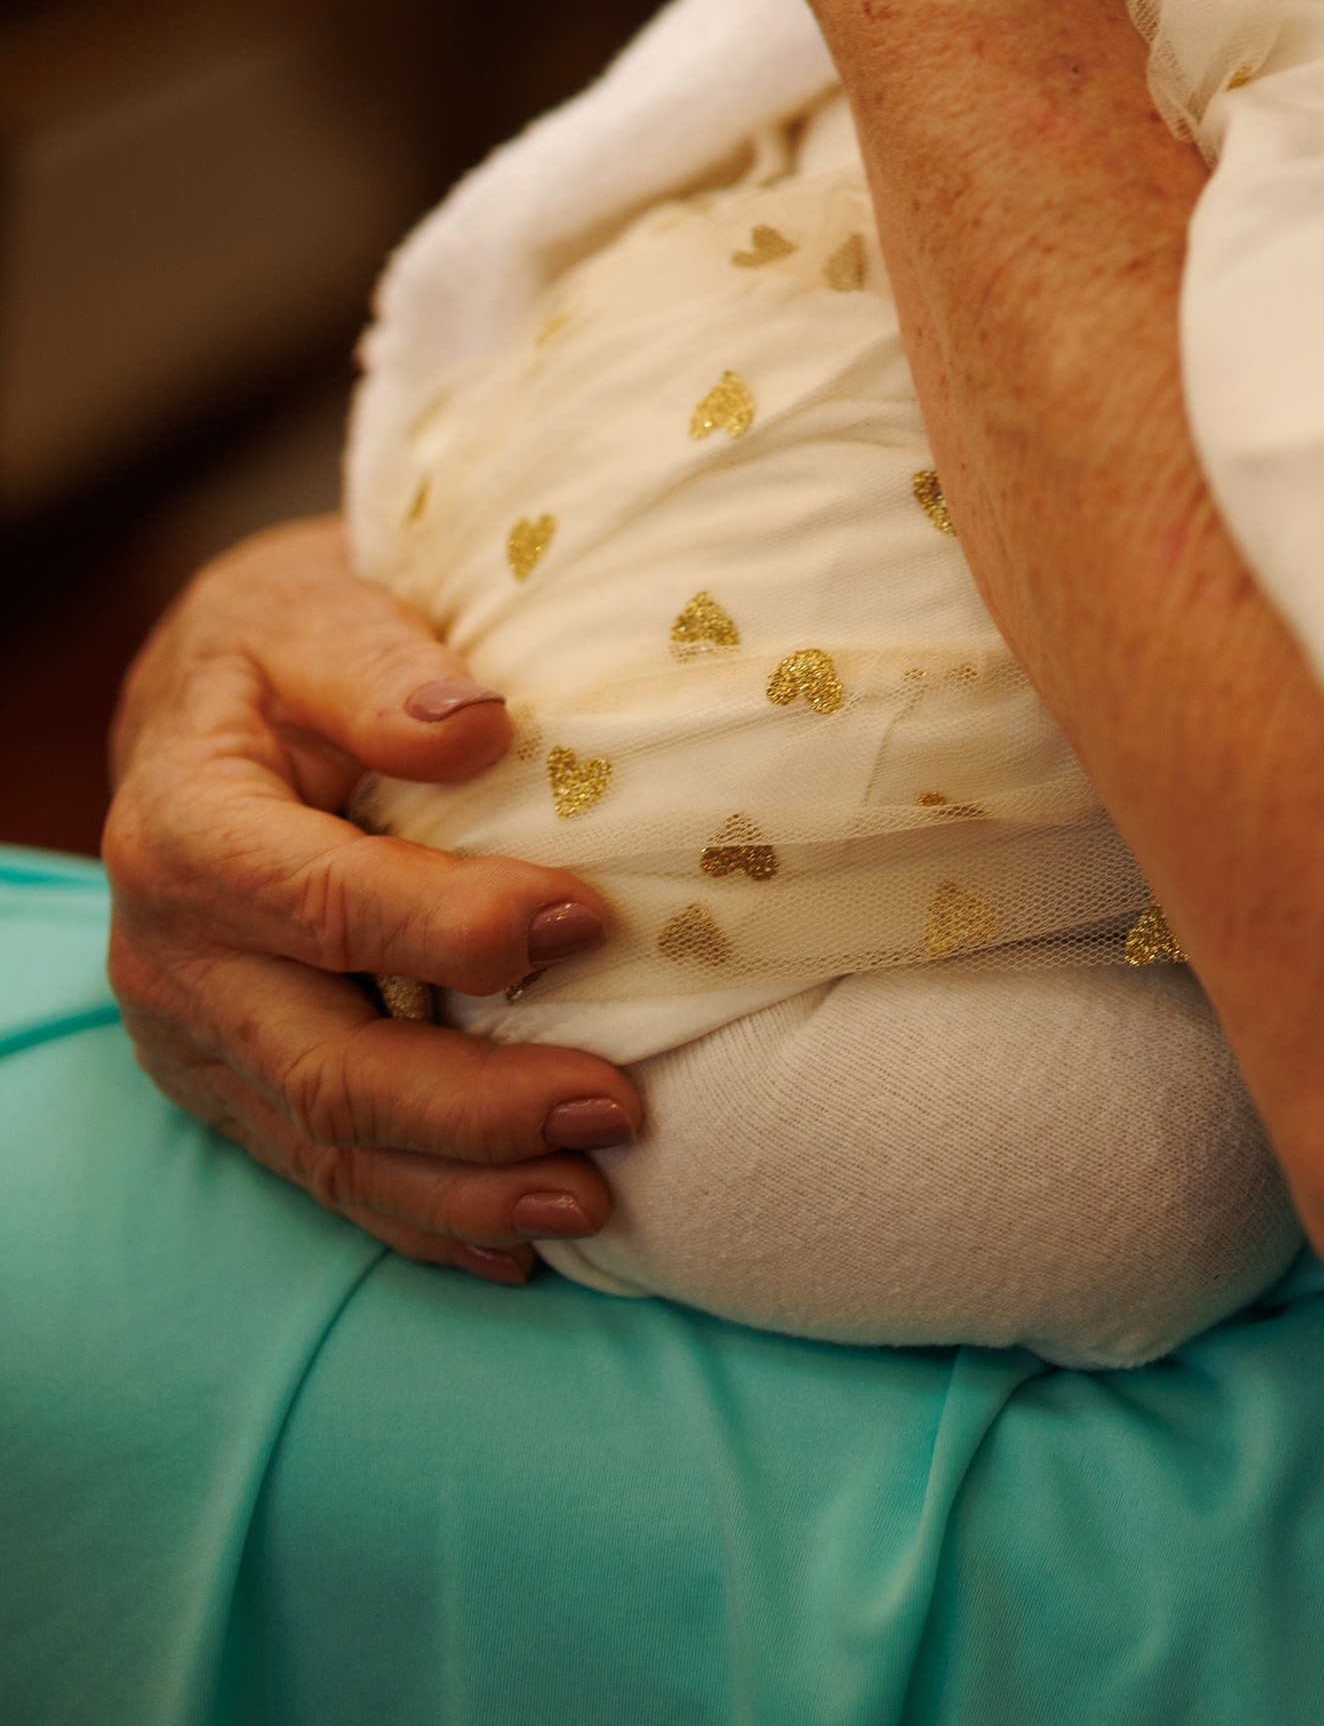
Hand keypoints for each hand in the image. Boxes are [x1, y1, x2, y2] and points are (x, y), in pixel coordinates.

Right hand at [103, 516, 642, 1281]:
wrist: (201, 707)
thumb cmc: (281, 650)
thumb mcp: (316, 614)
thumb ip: (382, 669)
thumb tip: (478, 726)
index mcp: (185, 827)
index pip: (325, 903)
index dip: (454, 926)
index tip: (585, 920)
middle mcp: (171, 952)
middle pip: (325, 1062)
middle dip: (476, 1105)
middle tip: (616, 1107)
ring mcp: (192, 1036)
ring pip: (326, 1143)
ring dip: (464, 1187)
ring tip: (590, 1198)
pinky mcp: (224, 1085)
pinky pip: (319, 1170)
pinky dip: (421, 1218)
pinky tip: (517, 1247)